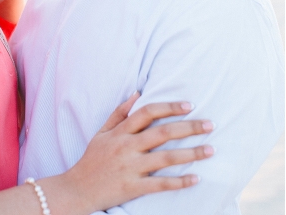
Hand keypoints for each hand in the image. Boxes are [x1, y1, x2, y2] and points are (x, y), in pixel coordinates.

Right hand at [60, 93, 214, 211]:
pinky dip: (179, 181)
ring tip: (211, 150)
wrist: (74, 192)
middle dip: (189, 127)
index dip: (170, 107)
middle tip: (211, 124)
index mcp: (120, 132)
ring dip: (191, 154)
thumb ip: (119, 113)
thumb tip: (138, 93)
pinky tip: (196, 178)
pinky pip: (160, 184)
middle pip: (163, 133)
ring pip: (166, 158)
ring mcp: (130, 168)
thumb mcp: (101, 133)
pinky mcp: (132, 188)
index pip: (148, 113)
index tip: (190, 105)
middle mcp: (126, 147)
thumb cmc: (91, 160)